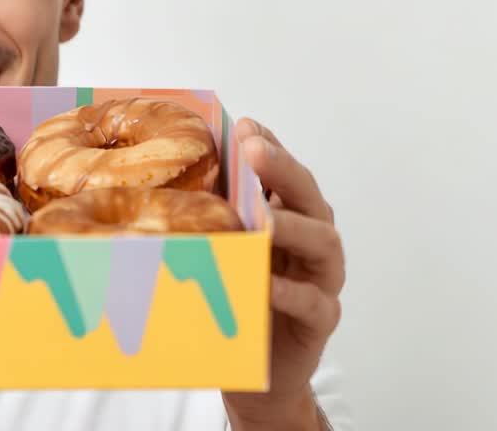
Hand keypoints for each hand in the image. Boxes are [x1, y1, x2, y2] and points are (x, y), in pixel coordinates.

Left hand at [222, 118, 344, 430]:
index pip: (285, 173)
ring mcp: (322, 279)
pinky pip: (313, 301)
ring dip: (294, 226)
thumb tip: (173, 175)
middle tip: (254, 150)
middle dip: (282, 170)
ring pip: (323, 242)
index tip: (243, 125)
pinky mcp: (321, 319)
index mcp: (290, 215)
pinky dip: (291, 291)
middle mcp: (313, 239)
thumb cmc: (239, 297)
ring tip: (266, 218)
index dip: (269, 146)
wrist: (259, 370)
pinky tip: (267, 283)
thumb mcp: (223, 248)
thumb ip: (215, 214)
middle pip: (309, 196)